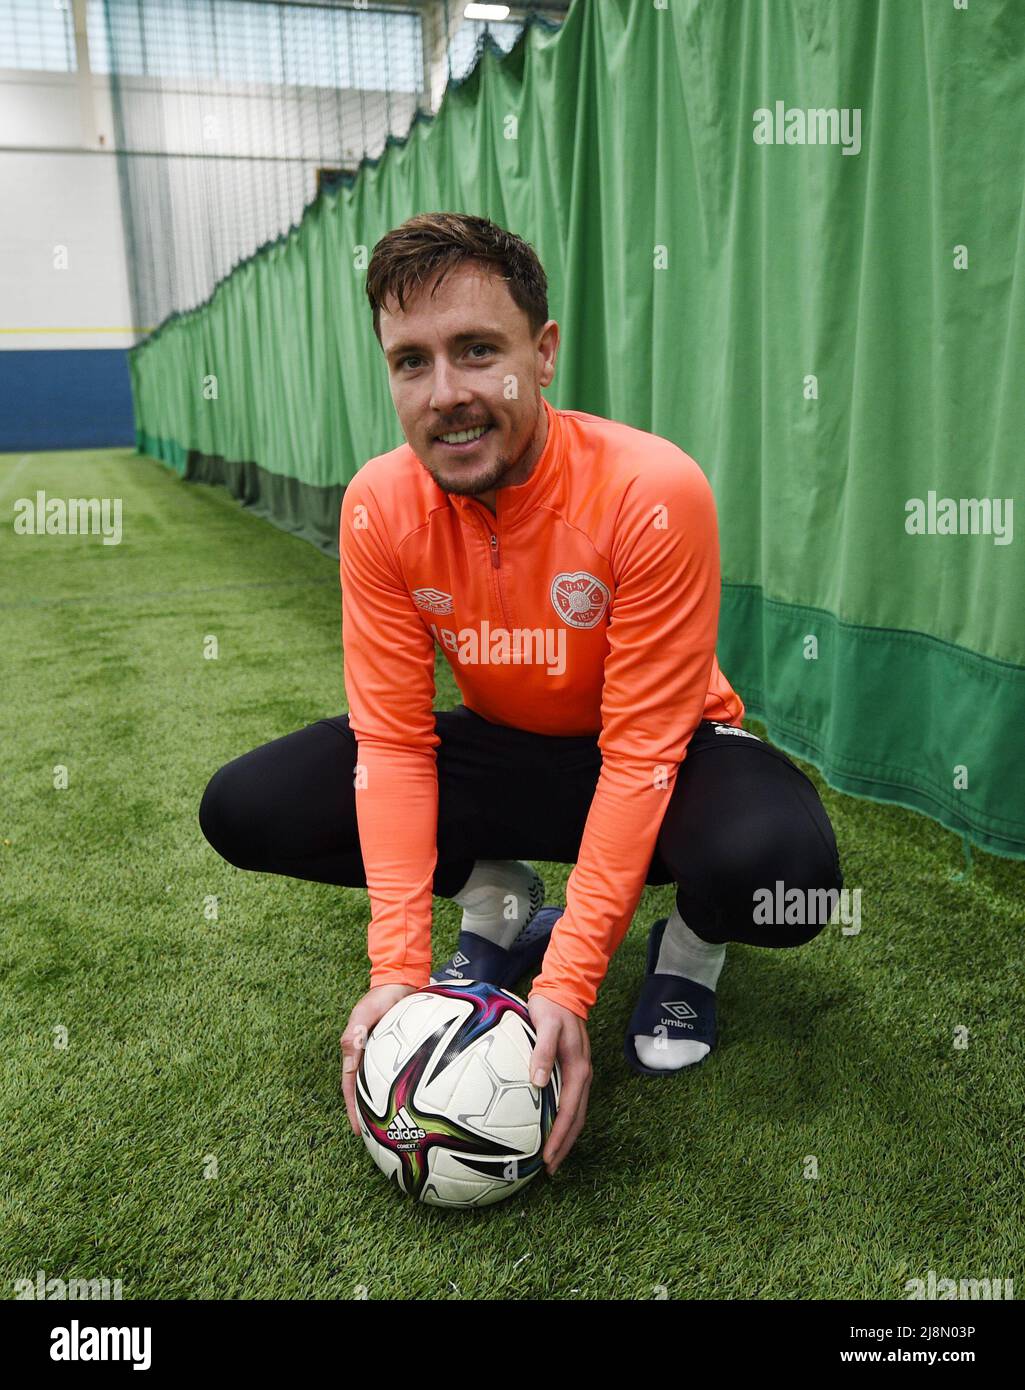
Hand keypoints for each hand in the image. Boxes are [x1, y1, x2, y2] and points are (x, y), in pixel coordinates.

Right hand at [340, 984, 417, 1135]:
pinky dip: (401, 1090)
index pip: (349, 1087)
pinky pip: (398, 1076)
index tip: (357, 1130)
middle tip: (376, 1138)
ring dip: (384, 1106)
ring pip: (381, 1087)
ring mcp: (383, 1056)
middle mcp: (367, 1057)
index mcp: (355, 1051)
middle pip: (364, 1093)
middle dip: (367, 1116)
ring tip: (394, 1128)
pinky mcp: (399, 1053)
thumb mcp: (365, 1011)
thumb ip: (356, 1029)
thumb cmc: (381, 995)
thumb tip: (350, 1050)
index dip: (353, 1110)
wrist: (402, 981)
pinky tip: (414, 1102)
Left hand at [526, 994, 591, 1175]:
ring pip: (576, 1114)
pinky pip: (570, 1103)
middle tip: (548, 1170)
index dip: (560, 1138)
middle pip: (576, 1120)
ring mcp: (579, 1074)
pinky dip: (562, 1121)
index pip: (570, 1113)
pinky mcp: (572, 1071)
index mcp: (578, 1070)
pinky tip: (549, 1128)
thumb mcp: (545, 1025)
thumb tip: (537, 1082)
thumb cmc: (551, 1009)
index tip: (548, 1159)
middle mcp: (583, 1076)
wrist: (564, 991)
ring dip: (565, 1137)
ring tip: (550, 1158)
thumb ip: (543, 1052)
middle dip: (564, 1146)